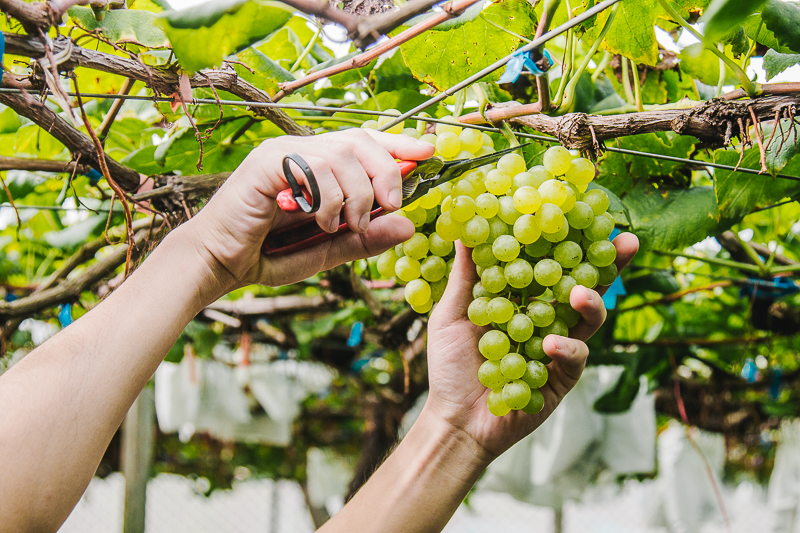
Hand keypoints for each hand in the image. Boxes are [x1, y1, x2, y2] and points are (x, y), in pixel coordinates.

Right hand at [185, 129, 434, 290]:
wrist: (217, 263)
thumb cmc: (267, 254)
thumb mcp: (327, 249)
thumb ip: (365, 239)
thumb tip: (409, 226)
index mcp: (317, 166)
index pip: (365, 143)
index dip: (399, 144)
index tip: (430, 151)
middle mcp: (301, 151)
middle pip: (361, 140)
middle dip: (387, 170)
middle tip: (392, 203)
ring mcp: (282, 153)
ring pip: (343, 153)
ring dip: (358, 193)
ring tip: (349, 224)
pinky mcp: (266, 163)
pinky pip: (314, 166)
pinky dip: (328, 198)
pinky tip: (321, 222)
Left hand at [424, 233, 638, 460]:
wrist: (454, 417)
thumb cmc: (450, 364)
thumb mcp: (452, 312)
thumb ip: (465, 274)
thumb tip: (464, 225)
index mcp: (524, 298)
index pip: (552, 264)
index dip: (571, 242)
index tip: (587, 215)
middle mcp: (547, 318)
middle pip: (584, 285)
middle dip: (607, 265)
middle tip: (625, 242)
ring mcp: (559, 347)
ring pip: (589, 321)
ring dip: (592, 304)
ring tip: (582, 293)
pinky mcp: (563, 377)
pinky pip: (573, 358)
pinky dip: (565, 350)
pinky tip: (551, 345)